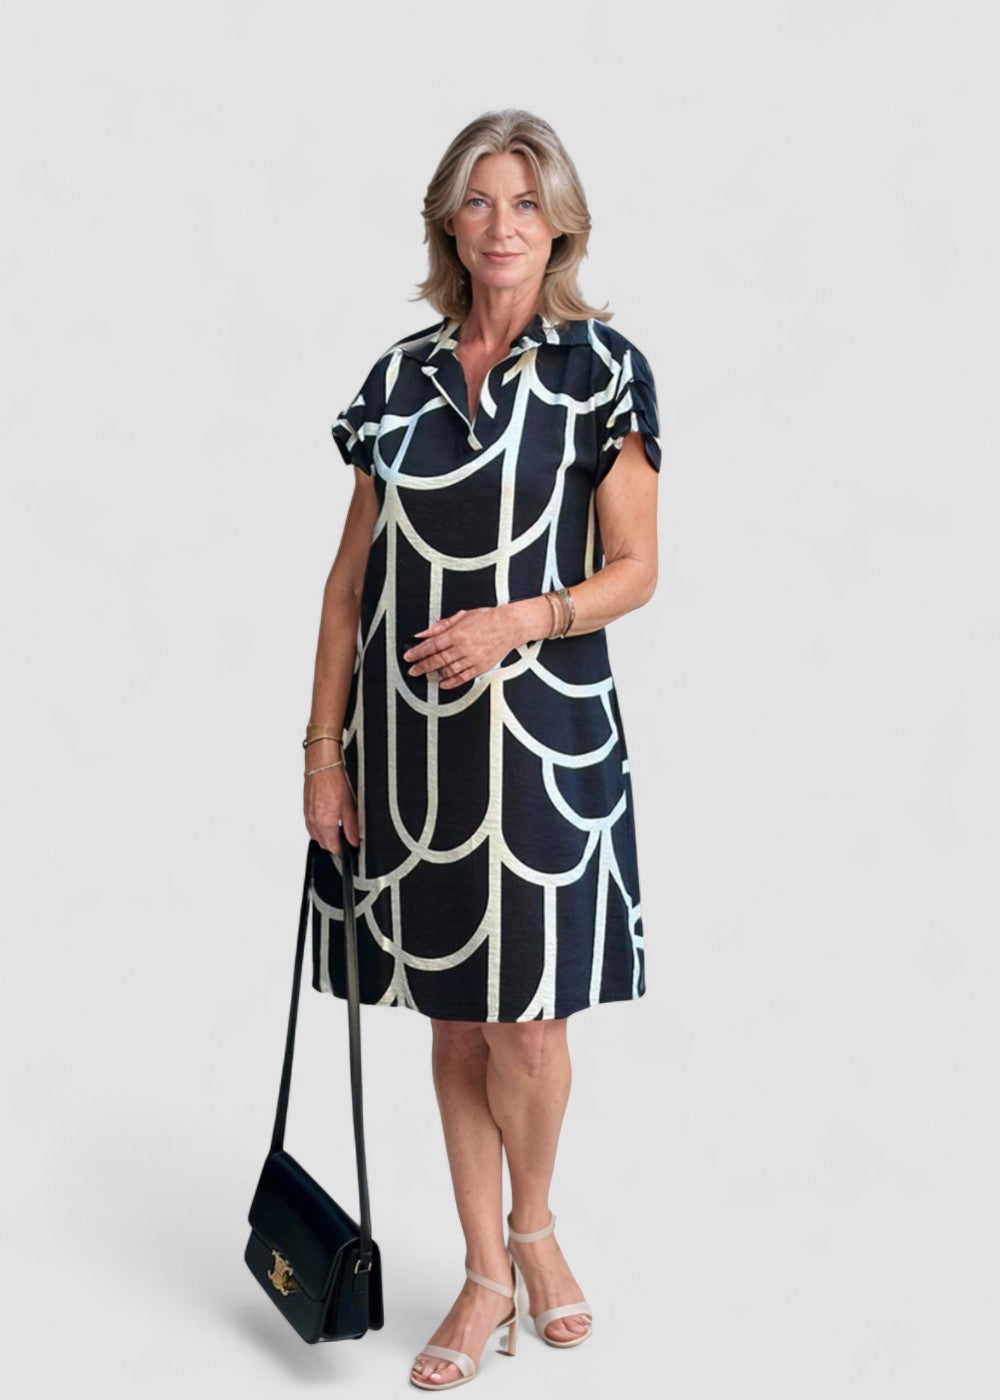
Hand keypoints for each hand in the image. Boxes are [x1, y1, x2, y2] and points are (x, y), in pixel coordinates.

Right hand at [304, 762, 359, 854]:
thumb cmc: (334, 780)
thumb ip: (352, 826)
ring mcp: (308, 817)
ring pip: (316, 836)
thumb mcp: (350, 805)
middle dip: (334, 843)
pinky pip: (311, 827)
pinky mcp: (305, 811)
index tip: (348, 845)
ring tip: (337, 825)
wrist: (321, 766)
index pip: (332, 847)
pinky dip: (319, 828)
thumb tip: (354, 840)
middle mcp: (314, 822)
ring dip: (326, 836)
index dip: (342, 849)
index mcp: (325, 822)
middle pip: (323, 844)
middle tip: (345, 835)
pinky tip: (327, 818)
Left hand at [402, 605, 518, 687]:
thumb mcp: (461, 616)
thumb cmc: (487, 619)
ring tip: (426, 675)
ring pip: (449, 670)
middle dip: (422, 666)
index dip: (418, 652)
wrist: (509, 626)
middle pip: (438, 659)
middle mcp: (464, 647)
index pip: (432, 645)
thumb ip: (441, 626)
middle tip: (413, 670)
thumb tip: (424, 633)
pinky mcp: (481, 666)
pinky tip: (443, 683)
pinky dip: (452, 682)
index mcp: (457, 633)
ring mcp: (473, 658)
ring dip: (435, 674)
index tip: (409, 657)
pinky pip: (463, 677)